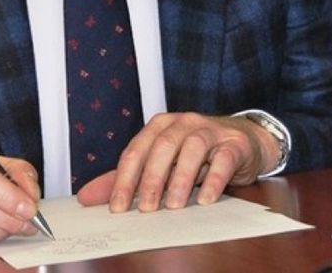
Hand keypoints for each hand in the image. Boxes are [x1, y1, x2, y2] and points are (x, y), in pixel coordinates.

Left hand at [76, 112, 278, 213]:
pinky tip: (205, 199)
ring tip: (174, 205)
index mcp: (160, 125)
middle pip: (162, 146)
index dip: (125, 178)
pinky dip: (214, 179)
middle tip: (145, 208)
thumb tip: (87, 197)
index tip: (117, 206)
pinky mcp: (234, 143)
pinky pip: (223, 159)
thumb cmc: (197, 154)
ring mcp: (210, 130)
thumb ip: (127, 178)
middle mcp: (184, 123)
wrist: (244, 141)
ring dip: (181, 177)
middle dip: (151, 178)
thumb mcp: (162, 164)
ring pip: (193, 148)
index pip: (136, 150)